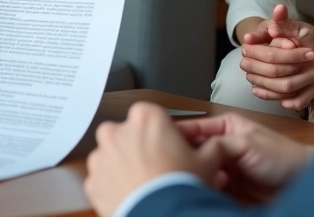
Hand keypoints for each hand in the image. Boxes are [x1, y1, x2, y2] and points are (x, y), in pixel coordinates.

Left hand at [85, 103, 223, 216]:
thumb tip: (222, 145)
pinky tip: (133, 198)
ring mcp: (100, 156)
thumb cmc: (182, 187)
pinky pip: (103, 181)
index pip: (152, 116)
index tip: (170, 148)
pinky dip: (114, 188)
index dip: (163, 133)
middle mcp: (117, 131)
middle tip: (159, 169)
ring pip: (113, 157)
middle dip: (141, 148)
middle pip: (129, 134)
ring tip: (146, 187)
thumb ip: (214, 147)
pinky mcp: (91, 181)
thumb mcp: (208, 163)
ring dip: (125, 168)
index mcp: (144, 117)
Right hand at [176, 113, 313, 198]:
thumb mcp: (247, 142)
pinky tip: (213, 186)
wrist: (302, 182)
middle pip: (193, 149)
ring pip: (199, 167)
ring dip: (199, 173)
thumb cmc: (283, 156)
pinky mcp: (227, 184)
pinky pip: (207, 183)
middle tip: (184, 164)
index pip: (193, 126)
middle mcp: (221, 143)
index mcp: (225, 125)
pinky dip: (206, 186)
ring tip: (206, 177)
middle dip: (188, 157)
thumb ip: (219, 142)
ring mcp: (223, 164)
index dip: (177, 133)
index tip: (161, 140)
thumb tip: (194, 147)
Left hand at [240, 4, 313, 110]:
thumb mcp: (296, 25)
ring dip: (264, 86)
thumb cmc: (310, 37)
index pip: (275, 54)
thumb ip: (281, 23)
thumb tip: (269, 29)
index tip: (244, 49)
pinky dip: (281, 100)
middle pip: (278, 72)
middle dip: (256, 69)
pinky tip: (265, 93)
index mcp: (305, 46)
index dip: (256, 52)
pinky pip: (298, 101)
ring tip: (250, 79)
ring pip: (285, 88)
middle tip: (243, 64)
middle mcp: (311, 65)